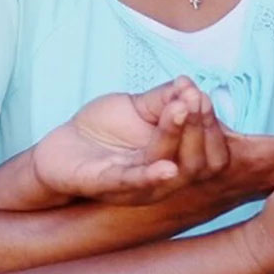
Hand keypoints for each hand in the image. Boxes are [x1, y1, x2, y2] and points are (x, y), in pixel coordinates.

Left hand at [28, 78, 228, 205]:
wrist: (62, 148)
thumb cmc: (106, 130)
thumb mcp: (140, 107)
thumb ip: (166, 97)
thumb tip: (190, 84)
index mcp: (176, 162)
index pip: (211, 154)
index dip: (211, 127)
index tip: (203, 96)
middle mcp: (162, 182)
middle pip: (197, 164)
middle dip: (200, 128)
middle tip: (195, 98)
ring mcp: (135, 188)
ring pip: (169, 171)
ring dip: (178, 137)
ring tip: (181, 108)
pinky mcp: (104, 186)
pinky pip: (131, 183)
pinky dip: (150, 177)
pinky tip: (167, 168)